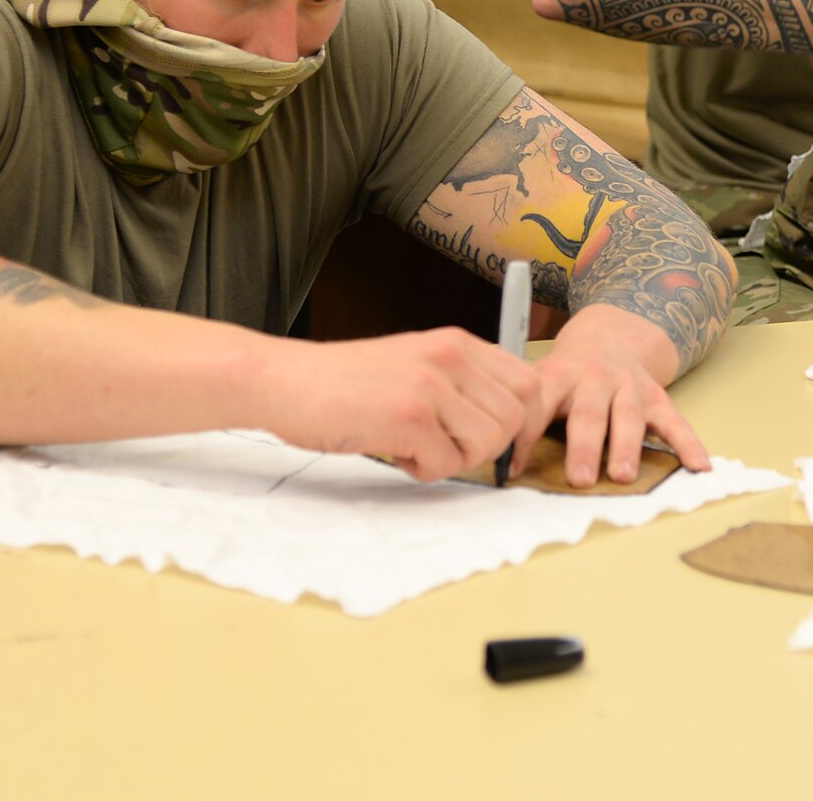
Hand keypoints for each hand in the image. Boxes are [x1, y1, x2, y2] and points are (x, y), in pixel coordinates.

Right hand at [258, 327, 545, 482]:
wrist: (284, 380)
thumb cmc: (346, 382)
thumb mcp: (414, 362)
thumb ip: (459, 383)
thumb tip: (505, 427)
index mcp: (457, 342)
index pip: (528, 383)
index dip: (520, 423)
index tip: (493, 443)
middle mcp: (450, 357)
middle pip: (516, 418)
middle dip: (488, 447)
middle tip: (448, 449)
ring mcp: (429, 385)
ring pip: (488, 443)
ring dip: (456, 460)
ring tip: (418, 449)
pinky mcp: (406, 416)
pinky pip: (446, 464)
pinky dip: (423, 471)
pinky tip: (394, 452)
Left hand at [510, 305, 710, 488]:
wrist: (611, 336)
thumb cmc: (567, 374)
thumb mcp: (540, 380)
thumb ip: (523, 416)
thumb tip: (496, 464)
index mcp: (558, 374)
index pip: (537, 407)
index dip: (524, 438)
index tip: (514, 471)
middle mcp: (595, 378)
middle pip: (589, 413)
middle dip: (584, 447)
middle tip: (580, 479)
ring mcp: (630, 387)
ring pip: (629, 417)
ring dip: (627, 447)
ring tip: (623, 476)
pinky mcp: (657, 397)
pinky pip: (676, 422)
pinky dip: (689, 445)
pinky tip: (699, 467)